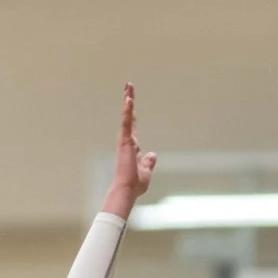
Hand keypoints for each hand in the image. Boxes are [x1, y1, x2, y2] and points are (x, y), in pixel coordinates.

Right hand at [100, 84, 157, 216]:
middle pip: (128, 116)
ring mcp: (126, 140)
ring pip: (127, 116)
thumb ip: (149, 162)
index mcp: (132, 147)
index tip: (130, 101)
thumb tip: (152, 155)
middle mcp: (128, 141)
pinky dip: (127, 111)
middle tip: (128, 86)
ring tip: (129, 87)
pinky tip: (129, 99)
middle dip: (128, 101)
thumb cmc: (135, 183)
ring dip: (127, 101)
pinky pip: (126, 123)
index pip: (132, 125)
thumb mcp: (146, 170)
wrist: (127, 190)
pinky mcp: (125, 142)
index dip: (132, 113)